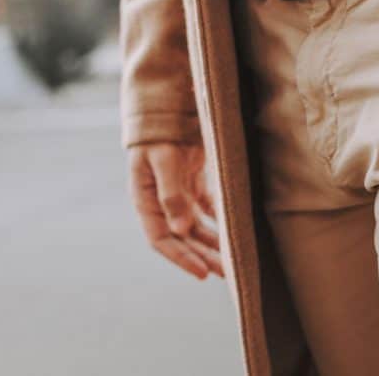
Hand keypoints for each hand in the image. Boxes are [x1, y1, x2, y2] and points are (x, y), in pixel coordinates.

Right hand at [129, 143, 223, 279]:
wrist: (168, 104)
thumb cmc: (160, 132)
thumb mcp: (164, 161)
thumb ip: (172, 194)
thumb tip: (180, 230)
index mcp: (145, 199)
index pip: (160, 239)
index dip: (180, 258)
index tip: (201, 273)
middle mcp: (160, 201)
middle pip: (181, 237)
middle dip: (202, 256)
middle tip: (226, 273)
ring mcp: (177, 192)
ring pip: (195, 226)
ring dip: (211, 243)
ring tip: (232, 260)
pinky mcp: (192, 181)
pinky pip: (206, 208)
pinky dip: (218, 220)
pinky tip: (233, 231)